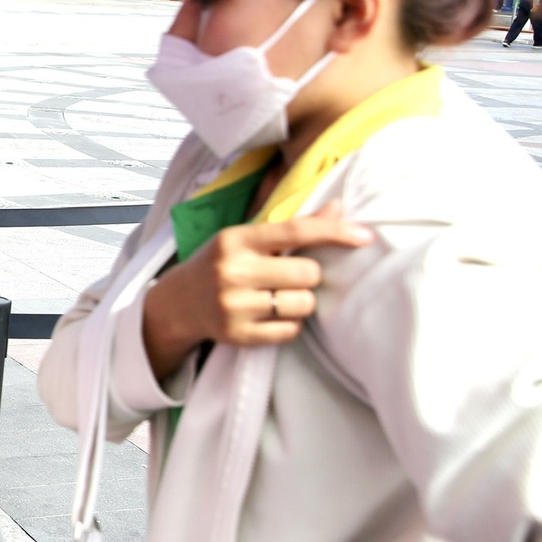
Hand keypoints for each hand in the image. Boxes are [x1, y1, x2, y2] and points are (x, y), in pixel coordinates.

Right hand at [142, 203, 373, 378]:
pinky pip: (290, 331)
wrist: (176, 304)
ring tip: (278, 297)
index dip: (335, 232)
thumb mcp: (246, 239)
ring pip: (303, 304)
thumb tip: (339, 207)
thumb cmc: (221, 264)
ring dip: (301, 301)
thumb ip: (292, 226)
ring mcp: (233, 306)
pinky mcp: (237, 335)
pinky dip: (289, 324)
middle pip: (308, 273)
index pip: (296, 231)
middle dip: (309, 276)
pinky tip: (269, 316)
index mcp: (235, 240)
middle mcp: (232, 271)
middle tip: (290, 277)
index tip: (366, 237)